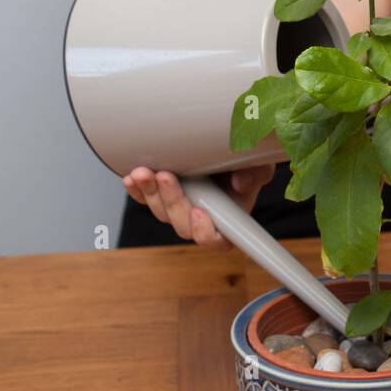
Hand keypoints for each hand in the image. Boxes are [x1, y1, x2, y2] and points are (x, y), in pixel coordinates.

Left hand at [122, 163, 276, 248]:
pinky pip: (146, 200)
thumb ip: (256, 175)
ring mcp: (180, 209)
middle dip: (172, 201)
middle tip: (166, 177)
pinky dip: (137, 191)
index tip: (199, 211)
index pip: (216, 241)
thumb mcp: (259, 165)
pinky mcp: (163, 195)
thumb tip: (240, 183)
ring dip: (151, 194)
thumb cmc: (246, 163)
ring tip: (144, 173)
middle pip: (182, 225)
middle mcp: (201, 220)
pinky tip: (131, 179)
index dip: (205, 232)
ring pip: (161, 212)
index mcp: (228, 222)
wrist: (226, 149)